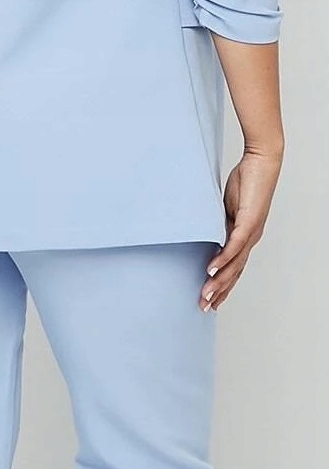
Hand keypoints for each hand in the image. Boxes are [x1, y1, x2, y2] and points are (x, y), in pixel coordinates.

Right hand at [199, 145, 283, 311]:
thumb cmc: (247, 179)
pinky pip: (233, 245)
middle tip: (204, 307)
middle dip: (219, 292)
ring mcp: (251, 232)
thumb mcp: (227, 206)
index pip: (234, 267)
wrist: (262, 161)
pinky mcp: (248, 221)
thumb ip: (219, 222)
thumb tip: (207, 232)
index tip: (212, 300)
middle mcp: (251, 238)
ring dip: (219, 282)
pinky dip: (223, 259)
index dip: (223, 285)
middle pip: (234, 272)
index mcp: (246, 236)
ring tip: (206, 295)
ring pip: (234, 264)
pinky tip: (211, 270)